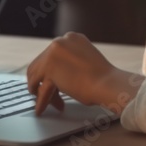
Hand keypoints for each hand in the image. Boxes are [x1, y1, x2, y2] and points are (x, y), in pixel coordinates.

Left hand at [25, 32, 143, 115]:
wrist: (108, 84)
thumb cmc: (103, 78)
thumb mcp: (85, 61)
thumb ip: (70, 62)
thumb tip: (57, 74)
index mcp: (72, 37)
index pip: (51, 54)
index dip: (48, 72)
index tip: (49, 82)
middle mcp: (60, 41)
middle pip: (40, 64)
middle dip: (41, 82)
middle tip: (44, 95)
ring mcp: (53, 53)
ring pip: (37, 76)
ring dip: (41, 92)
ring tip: (44, 104)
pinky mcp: (48, 67)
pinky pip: (40, 87)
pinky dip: (42, 100)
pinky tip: (42, 108)